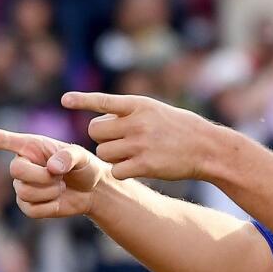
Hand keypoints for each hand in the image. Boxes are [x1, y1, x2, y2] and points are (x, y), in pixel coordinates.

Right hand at [0, 127, 106, 218]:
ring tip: (62, 186)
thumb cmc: (85, 167)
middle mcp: (23, 164)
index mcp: (32, 146)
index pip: (5, 140)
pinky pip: (31, 210)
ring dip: (49, 192)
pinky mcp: (28, 205)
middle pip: (15, 171)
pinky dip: (49, 207)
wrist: (92, 191)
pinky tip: (58, 200)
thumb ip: (69, 156)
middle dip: (40, 176)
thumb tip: (51, 168)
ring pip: (24, 192)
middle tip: (60, 176)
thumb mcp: (82, 157)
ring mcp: (22, 186)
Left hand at [61, 91, 224, 180]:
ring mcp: (140, 144)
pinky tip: (135, 168)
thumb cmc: (180, 128)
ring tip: (130, 154)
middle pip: (96, 131)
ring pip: (104, 153)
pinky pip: (116, 171)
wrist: (207, 148)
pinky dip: (121, 171)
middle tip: (117, 141)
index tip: (65, 100)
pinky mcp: (145, 165)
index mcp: (139, 105)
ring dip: (112, 156)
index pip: (104, 101)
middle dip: (102, 137)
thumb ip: (130, 113)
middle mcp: (138, 122)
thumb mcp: (156, 110)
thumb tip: (100, 119)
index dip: (82, 100)